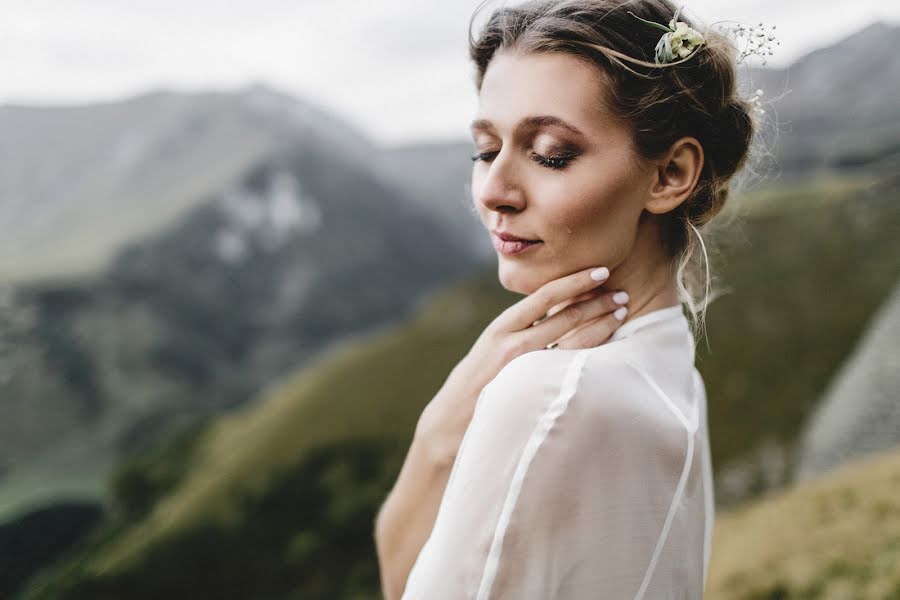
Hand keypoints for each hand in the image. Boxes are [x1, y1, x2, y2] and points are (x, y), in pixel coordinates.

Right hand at [417, 265, 628, 465]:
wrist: (450, 424)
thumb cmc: (476, 386)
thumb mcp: (491, 350)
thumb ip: (518, 332)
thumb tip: (553, 315)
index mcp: (501, 327)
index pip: (544, 295)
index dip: (575, 281)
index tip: (601, 271)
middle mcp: (511, 343)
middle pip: (564, 315)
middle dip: (597, 301)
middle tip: (622, 293)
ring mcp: (522, 368)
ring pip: (572, 340)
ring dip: (601, 324)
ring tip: (622, 313)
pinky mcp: (531, 390)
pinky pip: (568, 368)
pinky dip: (591, 355)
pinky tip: (610, 349)